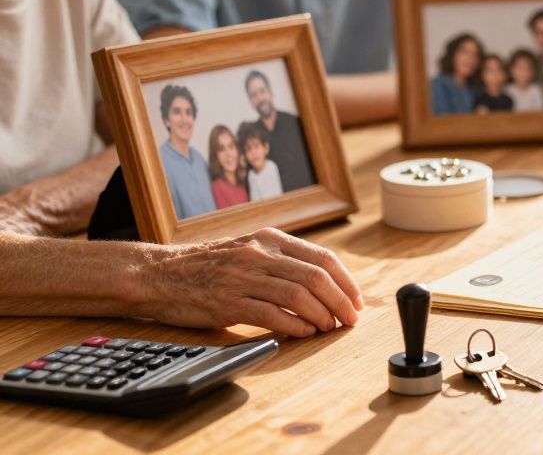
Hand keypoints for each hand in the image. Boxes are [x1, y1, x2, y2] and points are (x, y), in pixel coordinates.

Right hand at [140, 227, 363, 336]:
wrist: (158, 274)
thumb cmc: (206, 266)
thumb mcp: (247, 250)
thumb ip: (281, 260)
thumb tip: (322, 283)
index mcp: (269, 239)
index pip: (323, 258)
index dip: (346, 281)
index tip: (356, 300)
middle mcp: (259, 254)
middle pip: (316, 277)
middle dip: (341, 301)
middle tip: (350, 319)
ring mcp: (243, 277)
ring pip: (299, 295)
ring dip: (321, 315)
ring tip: (329, 328)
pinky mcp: (228, 302)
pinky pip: (271, 314)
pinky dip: (294, 325)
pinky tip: (303, 333)